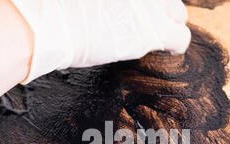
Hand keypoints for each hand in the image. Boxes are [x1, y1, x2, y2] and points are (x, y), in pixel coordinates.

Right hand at [10, 0, 190, 83]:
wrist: (49, 22)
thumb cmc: (52, 6)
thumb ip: (100, 1)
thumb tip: (98, 7)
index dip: (143, 5)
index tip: (133, 11)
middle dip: (160, 10)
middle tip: (147, 22)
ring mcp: (150, 7)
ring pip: (178, 13)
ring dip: (169, 25)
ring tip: (159, 36)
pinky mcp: (153, 32)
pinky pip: (180, 38)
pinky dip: (175, 46)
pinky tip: (167, 51)